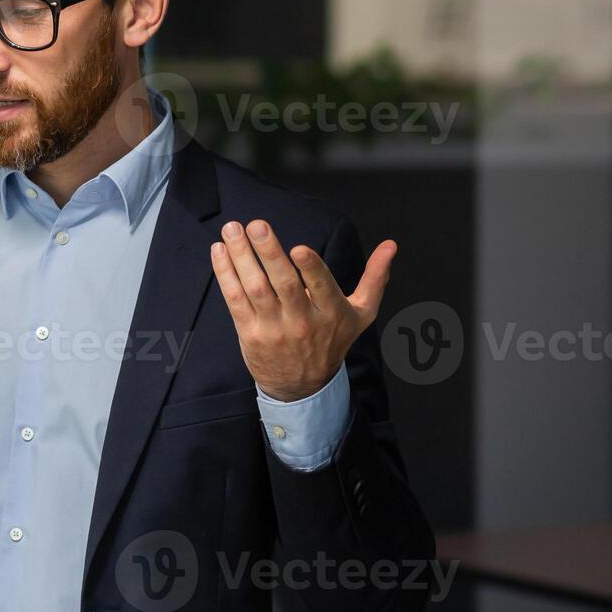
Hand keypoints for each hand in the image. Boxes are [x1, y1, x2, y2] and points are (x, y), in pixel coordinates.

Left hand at [211, 219, 394, 402]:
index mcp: (332, 312)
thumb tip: (391, 245)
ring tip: (232, 230)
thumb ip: (375, 278)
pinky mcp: (250, 333)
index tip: (299, 248)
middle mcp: (302, 321)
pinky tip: (219, 251)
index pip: (322, 287)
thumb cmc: (332, 340)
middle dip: (270, 253)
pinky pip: (234, 300)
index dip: (311, 268)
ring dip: (241, 257)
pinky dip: (225, 274)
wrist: (303, 386)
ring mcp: (274, 328)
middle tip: (257, 225)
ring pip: (255, 289)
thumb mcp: (361, 313)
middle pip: (285, 284)